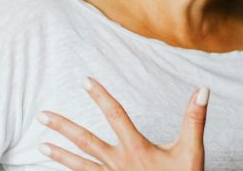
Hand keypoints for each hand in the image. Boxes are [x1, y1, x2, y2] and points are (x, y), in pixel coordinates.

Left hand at [37, 77, 208, 170]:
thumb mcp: (192, 151)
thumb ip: (194, 119)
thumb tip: (201, 90)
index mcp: (137, 149)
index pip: (116, 116)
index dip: (101, 96)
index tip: (85, 81)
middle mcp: (119, 163)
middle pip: (86, 141)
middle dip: (63, 127)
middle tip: (41, 115)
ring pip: (80, 165)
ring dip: (60, 154)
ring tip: (40, 146)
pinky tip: (64, 170)